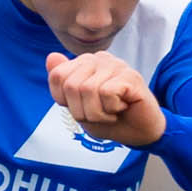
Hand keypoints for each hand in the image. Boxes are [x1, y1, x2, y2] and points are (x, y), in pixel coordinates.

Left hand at [47, 51, 164, 147]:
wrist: (140, 133)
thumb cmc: (111, 119)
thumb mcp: (79, 107)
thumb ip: (63, 84)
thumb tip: (51, 57)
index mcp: (85, 63)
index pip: (57, 76)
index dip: (66, 102)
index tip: (85, 108)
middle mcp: (100, 59)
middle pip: (71, 85)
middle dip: (82, 111)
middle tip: (100, 114)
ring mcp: (116, 65)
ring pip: (88, 90)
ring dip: (98, 113)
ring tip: (112, 111)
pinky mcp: (131, 76)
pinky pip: (107, 93)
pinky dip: (111, 109)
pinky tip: (123, 107)